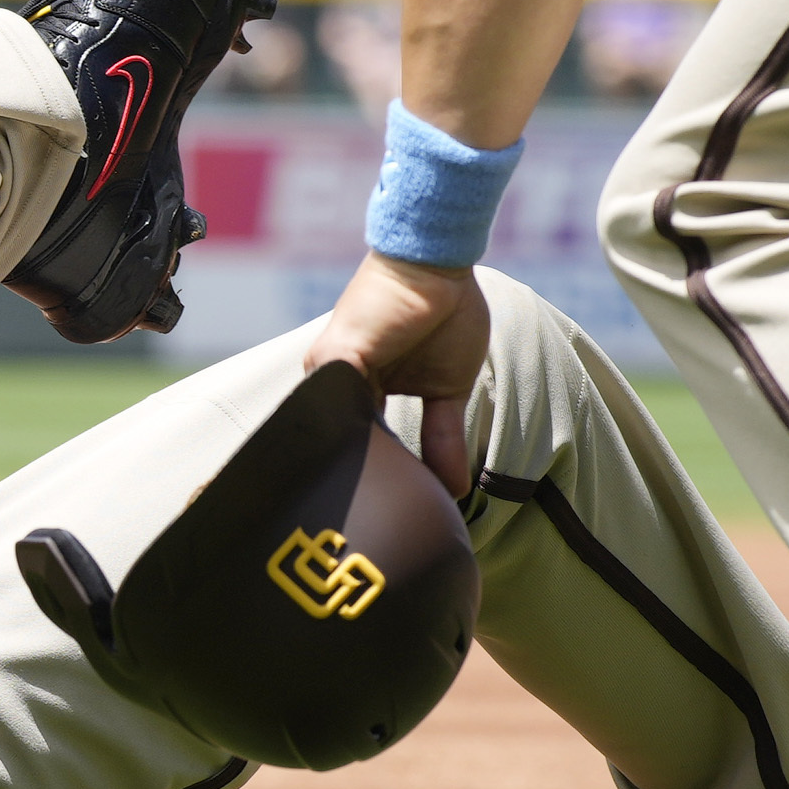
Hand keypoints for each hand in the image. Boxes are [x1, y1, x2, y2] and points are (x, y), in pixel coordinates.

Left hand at [306, 251, 491, 497]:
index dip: (381, 480)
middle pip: (345, 448)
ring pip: (338, 434)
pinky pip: (336, 406)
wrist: (439, 263)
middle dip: (365, 485)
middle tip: (382, 525)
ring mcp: (333, 373)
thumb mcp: (450, 390)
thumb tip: (455, 490)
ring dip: (358, 469)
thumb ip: (444, 438)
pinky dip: (353, 440)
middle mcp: (341, 385)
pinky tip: (372, 472)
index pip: (365, 448)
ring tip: (379, 509)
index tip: (398, 513)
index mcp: (365, 392)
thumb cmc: (445, 313)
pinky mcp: (337, 357)